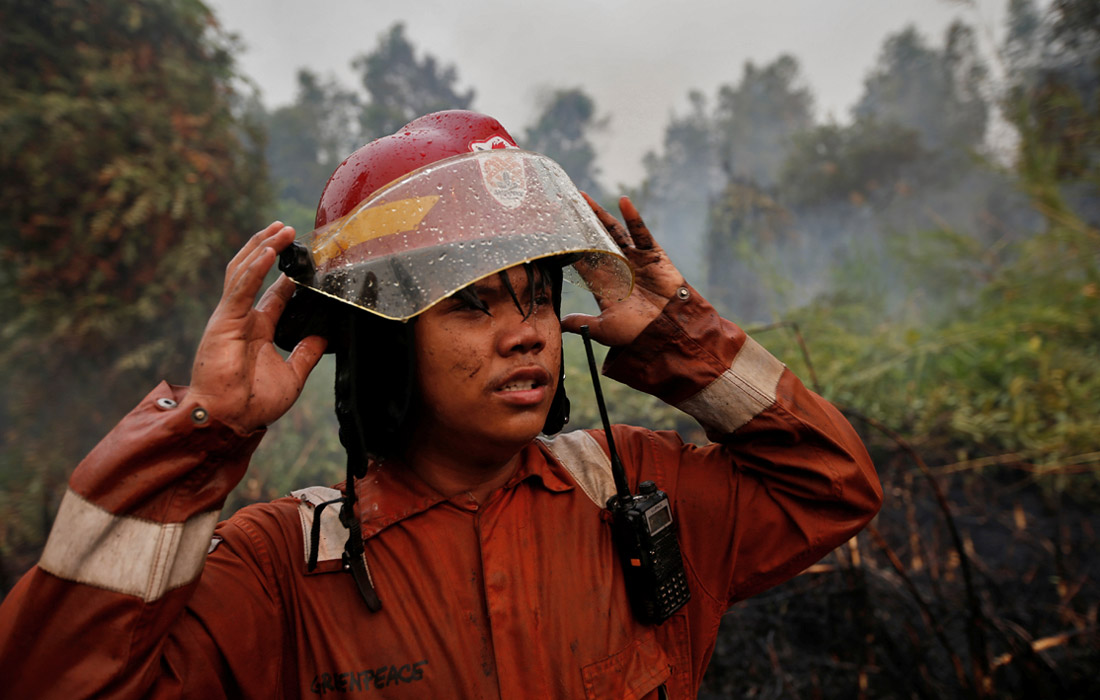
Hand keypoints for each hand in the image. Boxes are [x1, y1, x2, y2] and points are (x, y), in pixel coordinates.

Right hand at [186, 222, 326, 432]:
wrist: (231, 420)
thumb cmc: (254, 403)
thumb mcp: (292, 375)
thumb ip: (306, 353)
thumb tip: (324, 336)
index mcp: (258, 329)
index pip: (274, 292)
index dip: (288, 273)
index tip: (304, 257)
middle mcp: (243, 318)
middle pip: (255, 272)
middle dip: (271, 248)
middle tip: (289, 229)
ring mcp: (231, 316)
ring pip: (245, 271)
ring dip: (263, 247)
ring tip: (281, 229)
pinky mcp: (224, 320)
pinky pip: (240, 287)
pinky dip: (255, 267)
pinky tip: (269, 251)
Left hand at [561, 195, 684, 346]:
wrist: (667, 332)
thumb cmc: (636, 333)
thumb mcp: (603, 329)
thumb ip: (581, 323)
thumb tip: (559, 324)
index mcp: (604, 284)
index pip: (582, 260)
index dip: (569, 246)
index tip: (554, 232)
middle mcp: (617, 268)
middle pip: (595, 241)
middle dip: (581, 224)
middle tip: (563, 205)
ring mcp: (634, 259)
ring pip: (614, 232)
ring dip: (600, 215)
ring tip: (583, 197)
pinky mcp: (652, 255)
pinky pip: (642, 233)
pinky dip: (633, 217)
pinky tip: (623, 202)